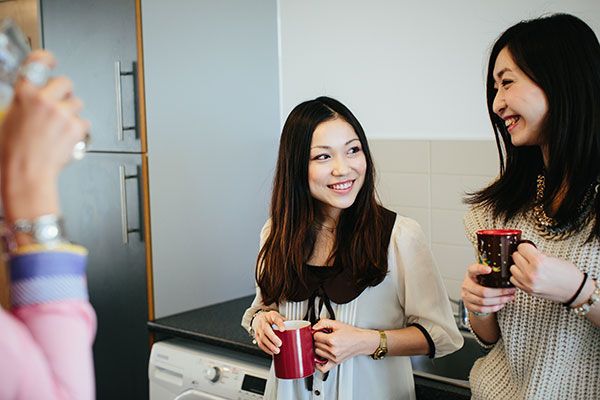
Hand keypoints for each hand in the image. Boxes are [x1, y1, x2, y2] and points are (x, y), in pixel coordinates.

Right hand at [0, 50, 89, 221]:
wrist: (27, 172)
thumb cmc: (15, 152)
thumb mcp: (9, 120)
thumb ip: (24, 105)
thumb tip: (33, 100)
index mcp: (23, 95)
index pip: (36, 64)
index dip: (46, 58)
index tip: (50, 59)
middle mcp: (44, 100)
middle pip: (65, 82)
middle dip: (65, 93)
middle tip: (60, 105)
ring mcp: (62, 112)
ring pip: (77, 103)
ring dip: (72, 113)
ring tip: (60, 129)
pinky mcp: (76, 126)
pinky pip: (84, 122)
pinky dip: (78, 130)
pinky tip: (66, 138)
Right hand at [251, 310, 285, 355]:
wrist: (258, 319)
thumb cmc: (270, 319)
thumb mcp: (277, 316)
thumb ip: (284, 322)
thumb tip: (295, 328)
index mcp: (270, 316)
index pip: (275, 318)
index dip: (279, 323)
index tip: (283, 329)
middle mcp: (263, 322)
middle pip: (266, 329)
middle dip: (273, 338)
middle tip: (280, 344)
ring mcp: (258, 330)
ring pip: (262, 338)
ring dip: (270, 346)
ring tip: (277, 350)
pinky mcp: (256, 337)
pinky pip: (260, 344)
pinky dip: (266, 349)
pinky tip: (271, 352)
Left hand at [312, 319, 376, 372]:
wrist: (361, 341)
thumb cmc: (352, 333)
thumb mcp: (337, 324)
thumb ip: (323, 323)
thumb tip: (314, 327)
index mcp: (332, 340)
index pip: (315, 336)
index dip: (317, 332)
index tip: (320, 331)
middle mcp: (332, 350)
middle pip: (316, 344)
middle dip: (318, 339)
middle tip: (323, 336)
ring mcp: (334, 358)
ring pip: (317, 353)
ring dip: (318, 348)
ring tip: (324, 344)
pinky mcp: (335, 363)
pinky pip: (323, 368)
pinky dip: (318, 365)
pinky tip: (318, 359)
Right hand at [461, 263, 515, 313]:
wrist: (471, 296)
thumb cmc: (480, 284)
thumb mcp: (482, 276)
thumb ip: (491, 273)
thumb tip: (507, 270)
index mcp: (470, 274)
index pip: (473, 270)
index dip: (480, 269)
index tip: (489, 269)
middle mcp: (467, 285)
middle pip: (483, 291)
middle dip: (500, 292)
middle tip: (510, 291)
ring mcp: (467, 296)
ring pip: (484, 301)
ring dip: (499, 301)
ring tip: (509, 298)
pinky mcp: (469, 306)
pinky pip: (482, 309)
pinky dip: (494, 307)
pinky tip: (501, 304)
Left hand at [510, 242, 582, 302]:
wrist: (574, 291)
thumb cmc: (568, 275)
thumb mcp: (553, 258)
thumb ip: (537, 253)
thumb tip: (526, 250)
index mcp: (539, 262)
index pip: (521, 247)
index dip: (526, 246)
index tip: (528, 248)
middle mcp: (531, 273)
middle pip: (515, 256)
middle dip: (522, 255)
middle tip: (528, 256)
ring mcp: (528, 283)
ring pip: (512, 268)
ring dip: (518, 265)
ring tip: (527, 266)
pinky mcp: (527, 290)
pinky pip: (513, 279)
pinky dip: (517, 275)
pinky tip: (525, 274)